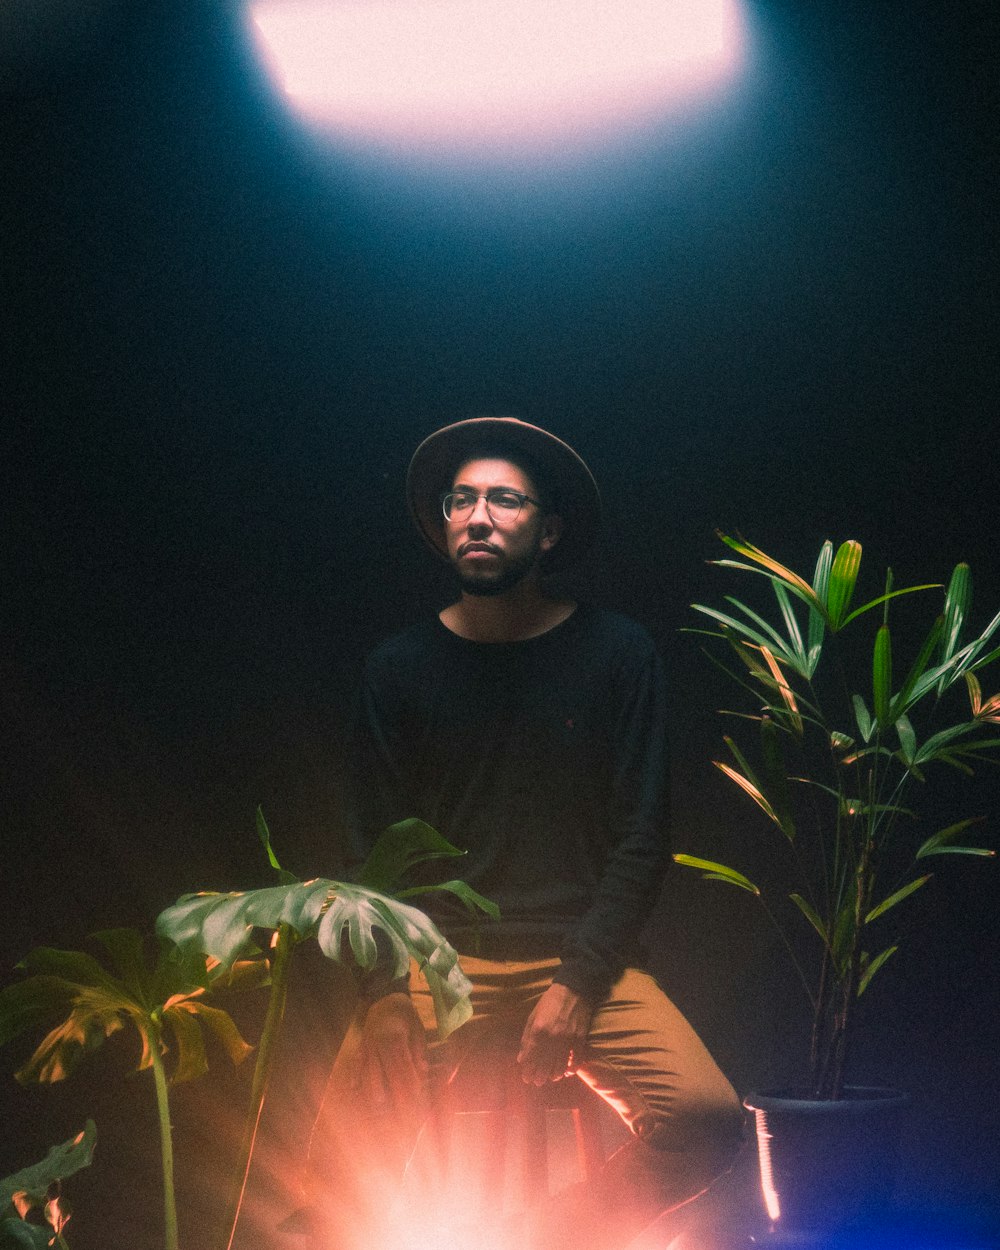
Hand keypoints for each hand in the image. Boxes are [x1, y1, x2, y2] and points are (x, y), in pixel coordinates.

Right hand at [352, 991, 428, 1118]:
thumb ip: (418, 1053)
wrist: (385, 997)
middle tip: (405, 1117)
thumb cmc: (406, 1015)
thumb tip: (422, 1074)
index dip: (410, 1091)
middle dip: (395, 1101)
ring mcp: (366, 1049)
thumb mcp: (417, 1030)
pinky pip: (356, 1068)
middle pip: (385, 1081)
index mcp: (394, 1041)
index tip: (418, 1106)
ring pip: (368, 1079)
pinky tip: (356, 1091)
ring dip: (377, 1096)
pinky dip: (356, 1080)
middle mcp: (377, 1047)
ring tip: (385, 1111)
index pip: (403, 1072)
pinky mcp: (359, 1050)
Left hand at [516, 983, 591, 1085]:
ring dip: (554, 1075)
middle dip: (539, 1077)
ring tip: (550, 1078)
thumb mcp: (533, 1017)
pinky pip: (575, 1061)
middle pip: (544, 1066)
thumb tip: (521, 1058)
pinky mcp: (580, 1040)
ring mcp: (567, 1040)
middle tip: (537, 1082)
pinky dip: (571, 1070)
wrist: (573, 990)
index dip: (527, 1071)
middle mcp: (552, 1038)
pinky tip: (567, 1072)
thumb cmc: (549, 1003)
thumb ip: (526, 1038)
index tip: (526, 1078)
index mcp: (537, 1030)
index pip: (530, 1058)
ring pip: (559, 1067)